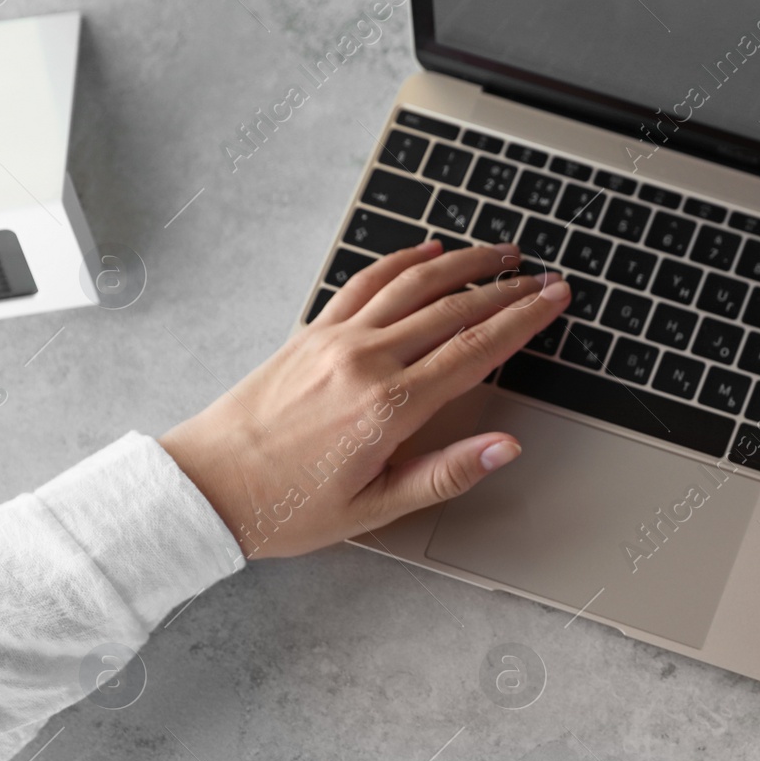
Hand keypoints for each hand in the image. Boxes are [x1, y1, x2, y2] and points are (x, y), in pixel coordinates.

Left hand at [159, 239, 568, 558]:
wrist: (206, 488)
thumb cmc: (286, 507)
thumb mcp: (376, 508)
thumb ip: (446, 474)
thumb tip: (504, 447)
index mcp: (389, 407)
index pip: (475, 350)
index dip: (522, 322)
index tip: (553, 301)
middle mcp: (365, 361)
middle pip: (453, 310)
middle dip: (507, 290)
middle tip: (544, 278)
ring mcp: (335, 340)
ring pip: (413, 285)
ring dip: (464, 264)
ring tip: (501, 255)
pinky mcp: (311, 333)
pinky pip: (366, 283)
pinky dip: (403, 262)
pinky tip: (429, 253)